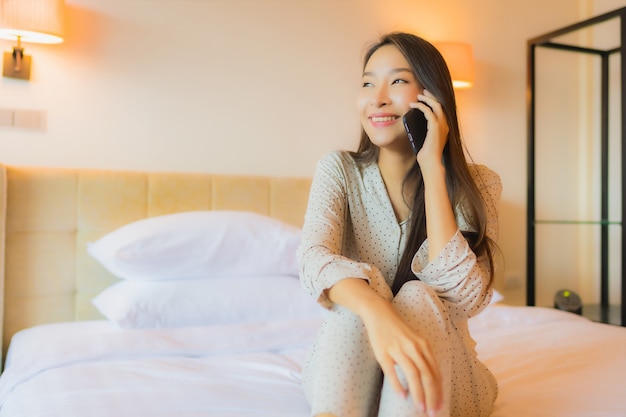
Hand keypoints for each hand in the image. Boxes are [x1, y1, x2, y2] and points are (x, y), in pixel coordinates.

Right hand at [361, 297, 442, 414]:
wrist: (379, 313)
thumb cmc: (398, 329)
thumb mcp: (415, 340)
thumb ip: (423, 357)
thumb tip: (430, 379)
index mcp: (423, 345)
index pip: (435, 372)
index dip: (439, 391)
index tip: (440, 405)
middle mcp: (413, 347)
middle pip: (427, 375)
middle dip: (431, 396)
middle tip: (432, 412)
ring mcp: (398, 349)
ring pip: (413, 374)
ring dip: (418, 394)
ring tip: (420, 407)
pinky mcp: (383, 352)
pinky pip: (392, 371)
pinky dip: (398, 385)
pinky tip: (402, 396)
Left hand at [409, 89, 448, 169]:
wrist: (431, 163)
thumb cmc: (427, 155)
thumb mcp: (426, 139)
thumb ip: (425, 131)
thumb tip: (415, 123)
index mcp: (444, 127)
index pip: (442, 109)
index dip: (435, 101)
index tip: (426, 96)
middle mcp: (445, 125)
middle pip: (441, 104)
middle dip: (432, 96)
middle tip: (423, 91)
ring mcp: (442, 126)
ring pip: (436, 105)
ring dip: (426, 98)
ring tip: (418, 95)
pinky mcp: (435, 127)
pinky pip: (428, 111)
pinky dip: (421, 106)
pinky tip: (413, 105)